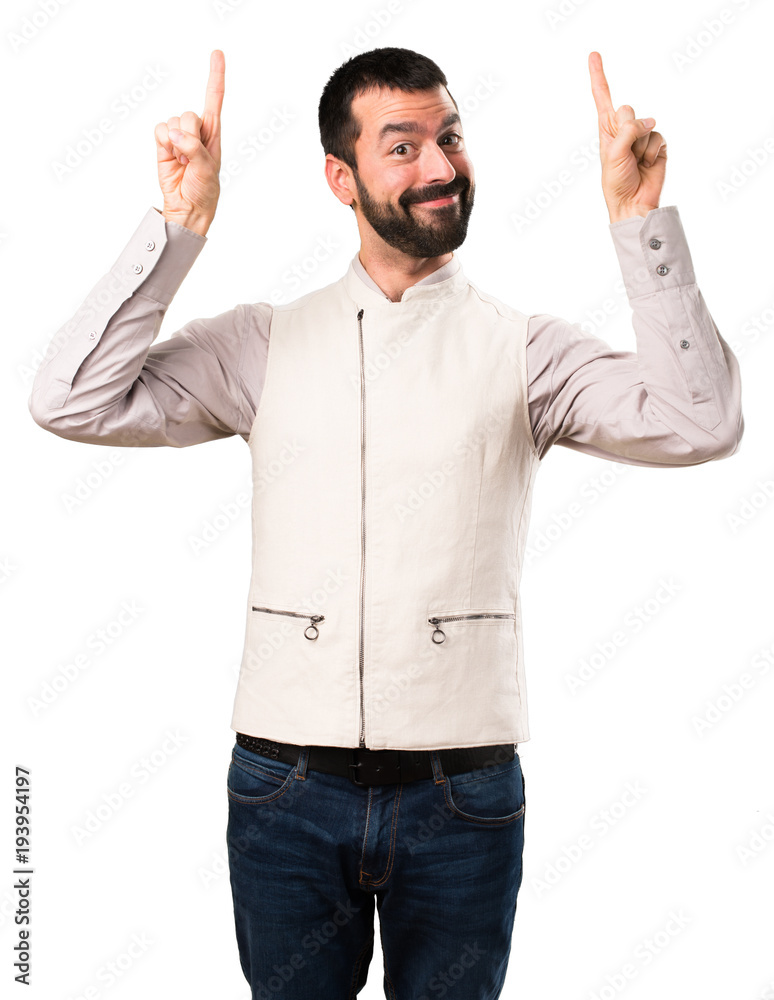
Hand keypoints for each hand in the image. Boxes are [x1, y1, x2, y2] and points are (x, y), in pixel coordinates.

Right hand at [154, 49, 224, 235]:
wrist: (187, 207)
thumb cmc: (204, 190)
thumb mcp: (207, 169)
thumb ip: (194, 148)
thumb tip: (175, 134)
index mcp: (213, 133)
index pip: (214, 99)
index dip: (215, 76)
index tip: (217, 53)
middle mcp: (195, 131)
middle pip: (188, 114)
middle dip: (189, 136)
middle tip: (191, 157)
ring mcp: (178, 137)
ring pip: (172, 122)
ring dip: (176, 144)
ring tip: (183, 162)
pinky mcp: (163, 143)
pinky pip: (159, 129)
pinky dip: (163, 143)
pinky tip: (171, 158)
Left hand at [588, 51, 666, 220]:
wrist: (633, 203)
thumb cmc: (616, 182)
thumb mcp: (613, 154)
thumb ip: (627, 131)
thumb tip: (648, 121)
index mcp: (607, 130)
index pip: (602, 98)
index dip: (598, 76)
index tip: (593, 55)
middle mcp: (624, 129)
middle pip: (628, 110)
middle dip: (628, 130)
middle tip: (626, 153)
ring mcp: (641, 136)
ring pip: (646, 125)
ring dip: (640, 147)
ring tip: (636, 163)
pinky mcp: (657, 144)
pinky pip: (658, 137)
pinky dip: (653, 152)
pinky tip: (647, 164)